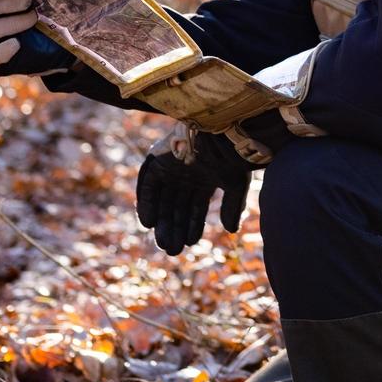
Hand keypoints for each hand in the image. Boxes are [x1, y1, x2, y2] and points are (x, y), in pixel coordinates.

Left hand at [136, 124, 253, 255]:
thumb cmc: (231, 157)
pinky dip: (146, 203)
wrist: (220, 132)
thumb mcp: (235, 185)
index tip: (190, 243)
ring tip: (163, 242)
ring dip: (162, 221)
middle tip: (172, 250)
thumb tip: (231, 231)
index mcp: (205, 177)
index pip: (195, 207)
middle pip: (176, 206)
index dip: (192, 225)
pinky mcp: (158, 159)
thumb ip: (232, 207)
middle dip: (175, 229)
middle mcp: (186, 173)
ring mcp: (171, 166)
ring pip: (163, 199)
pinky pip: (148, 185)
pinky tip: (149, 223)